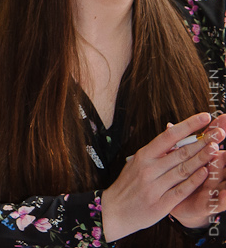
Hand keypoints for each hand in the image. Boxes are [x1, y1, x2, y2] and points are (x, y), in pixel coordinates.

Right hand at [101, 113, 220, 240]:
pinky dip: (194, 181)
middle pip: (180, 152)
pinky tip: (206, 173)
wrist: (114, 211)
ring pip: (183, 169)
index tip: (204, 117)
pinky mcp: (161, 203)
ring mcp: (155, 186)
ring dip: (202, 158)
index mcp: (143, 156)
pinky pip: (181, 189)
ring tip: (216, 148)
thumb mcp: (136, 164)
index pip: (168, 135)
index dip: (188, 125)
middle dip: (202, 141)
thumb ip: (156, 153)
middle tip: (219, 133)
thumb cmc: (128, 186)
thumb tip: (174, 137)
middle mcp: (148, 169)